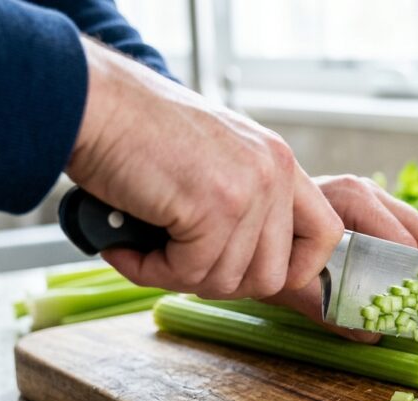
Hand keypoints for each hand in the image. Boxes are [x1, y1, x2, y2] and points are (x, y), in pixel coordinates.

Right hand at [67, 38, 343, 298]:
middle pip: (273, 276)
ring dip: (178, 276)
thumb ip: (244, 203)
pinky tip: (126, 245)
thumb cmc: (136, 133)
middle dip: (220, 282)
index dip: (294, 269)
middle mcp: (275, 173)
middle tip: (177, 262)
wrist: (90, 102)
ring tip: (144, 246)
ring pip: (227, 281)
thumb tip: (248, 269)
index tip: (250, 271)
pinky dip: (150, 270)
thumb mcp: (216, 159)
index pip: (327, 236)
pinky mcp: (214, 206)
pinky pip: (189, 273)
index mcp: (281, 162)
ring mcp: (249, 190)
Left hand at [263, 175, 417, 341]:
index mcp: (348, 198)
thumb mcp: (286, 280)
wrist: (246, 218)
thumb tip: (371, 334)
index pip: (399, 237)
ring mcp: (374, 198)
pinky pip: (411, 234)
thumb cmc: (265, 244)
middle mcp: (366, 191)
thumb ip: (324, 307)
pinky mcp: (376, 211)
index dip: (414, 274)